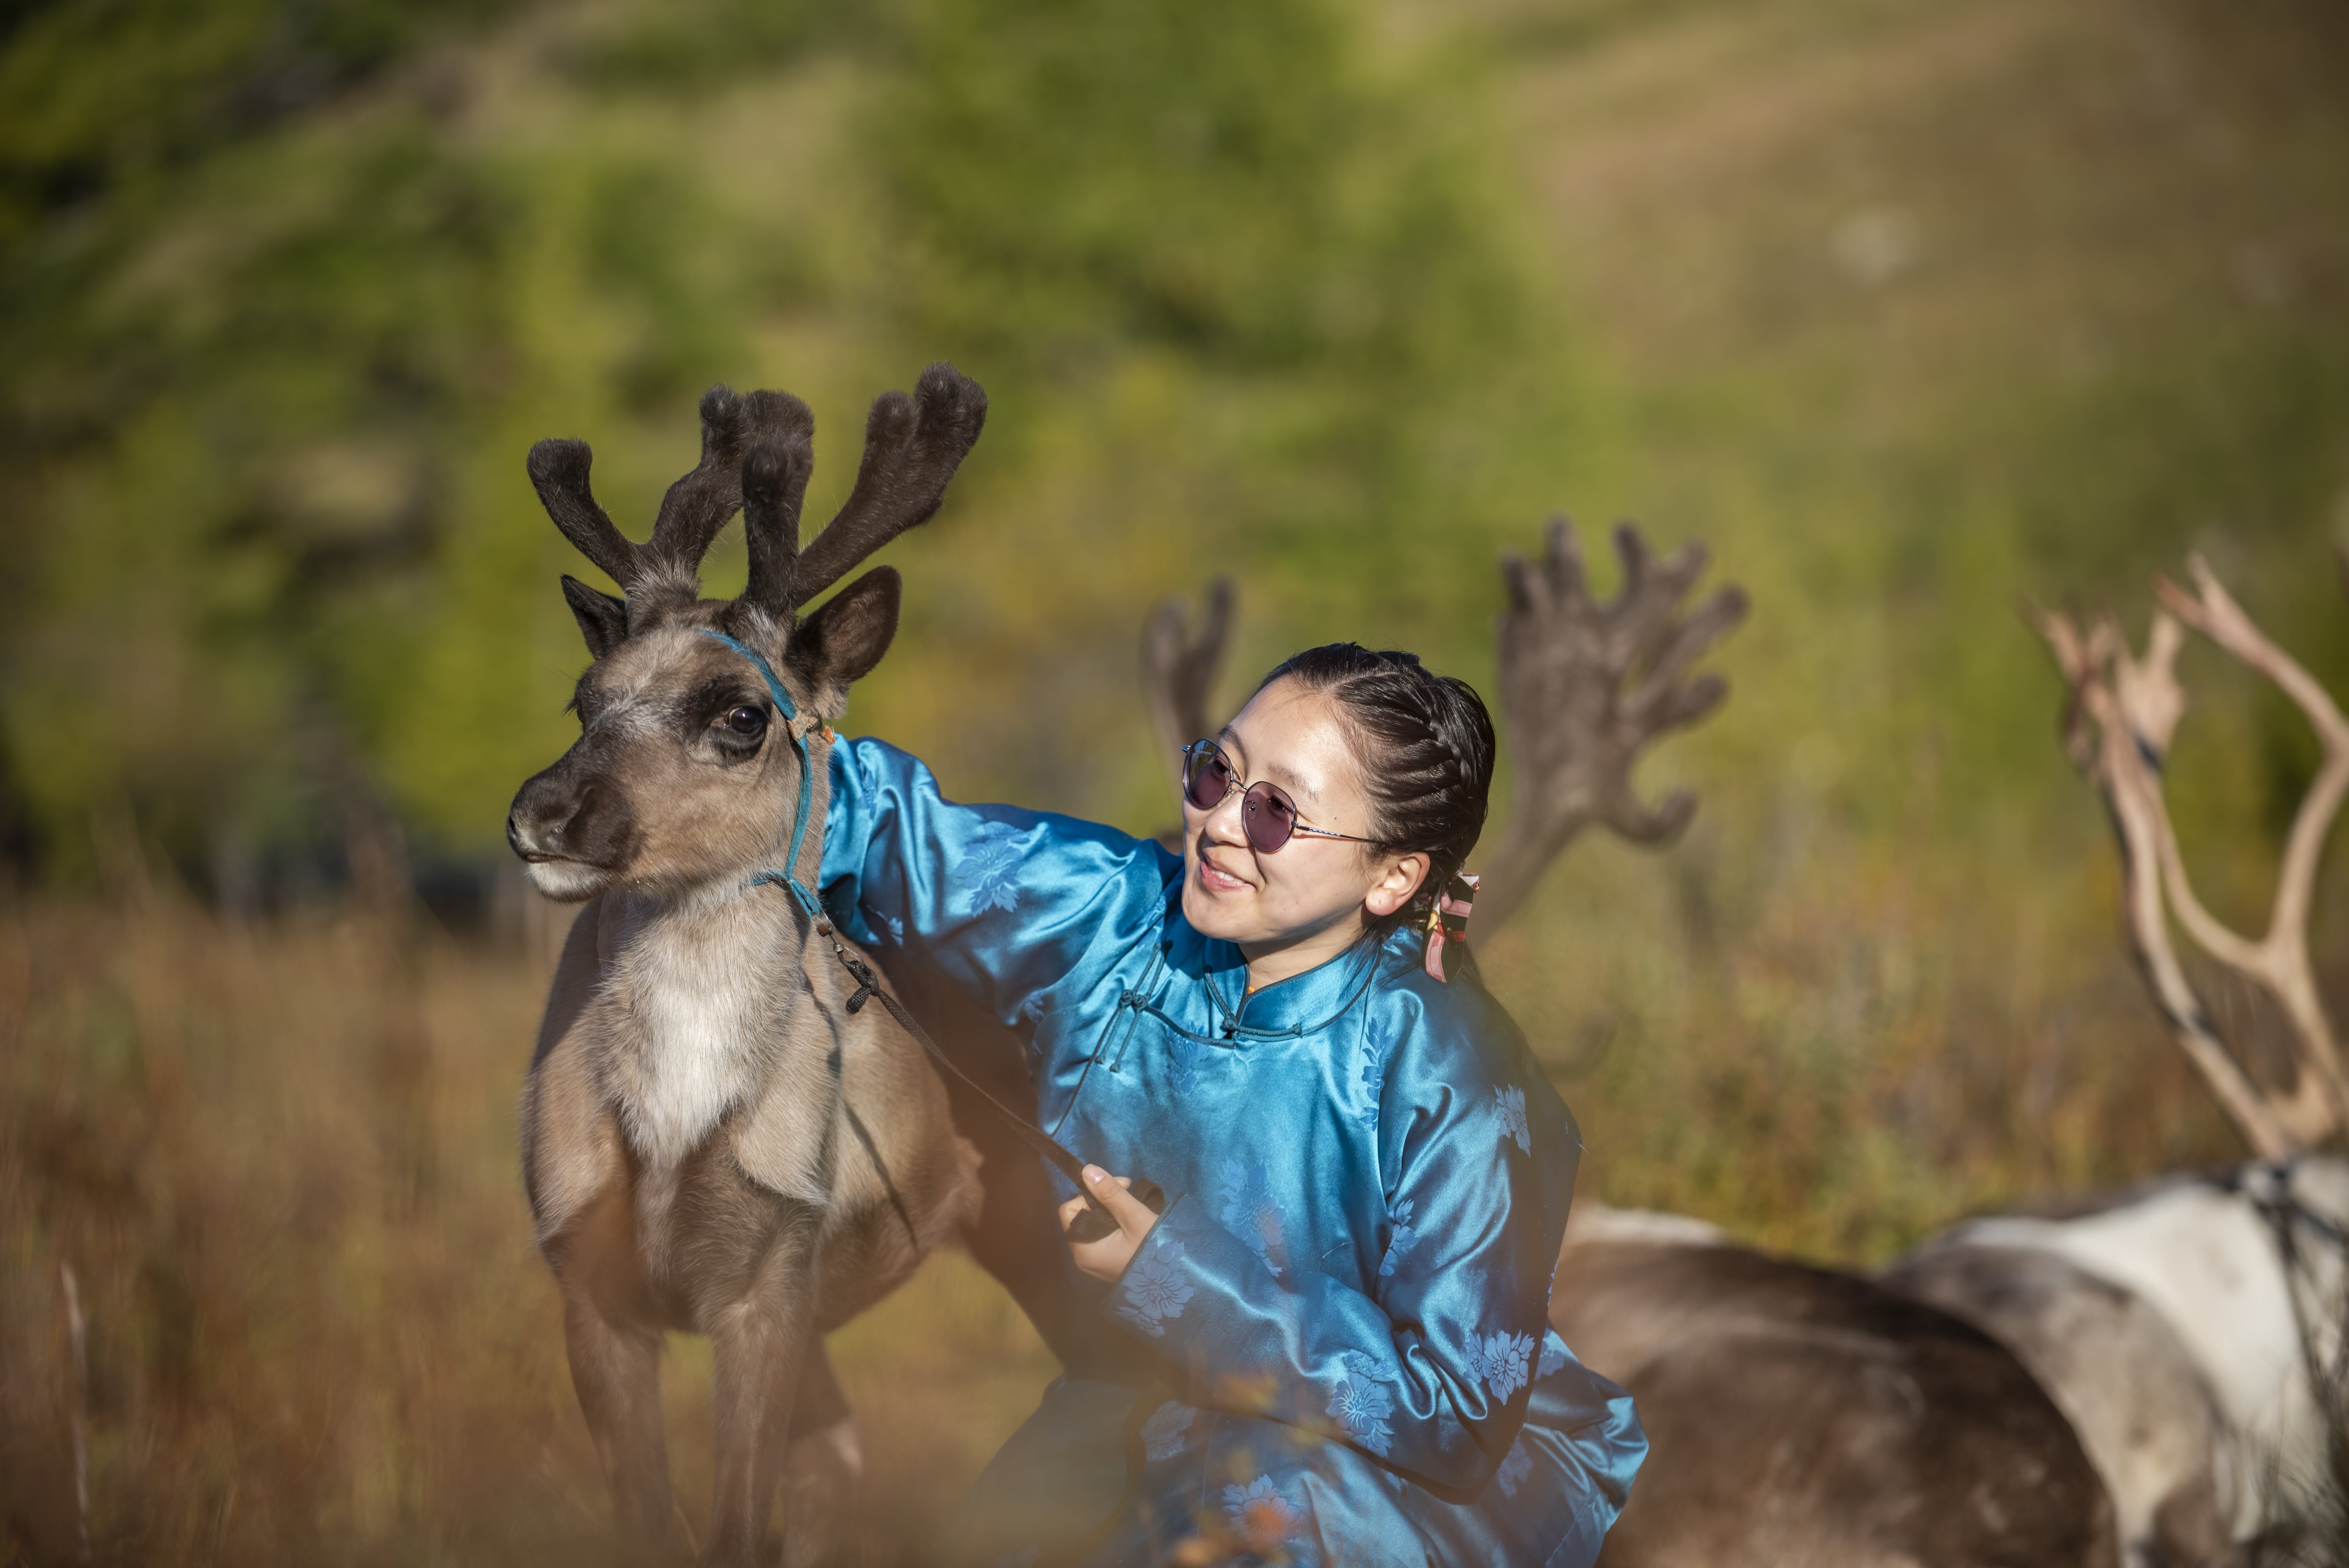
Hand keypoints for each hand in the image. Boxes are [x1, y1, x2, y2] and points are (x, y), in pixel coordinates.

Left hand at [1059, 1165, 1159, 1282]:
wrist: (1175, 1284)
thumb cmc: (1154, 1252)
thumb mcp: (1134, 1218)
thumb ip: (1111, 1193)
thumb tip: (1087, 1170)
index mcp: (1084, 1250)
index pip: (1069, 1210)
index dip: (1090, 1193)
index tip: (1118, 1186)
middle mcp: (1083, 1258)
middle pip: (1079, 1216)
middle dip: (1101, 1198)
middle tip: (1127, 1189)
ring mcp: (1094, 1263)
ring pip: (1091, 1224)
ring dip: (1108, 1209)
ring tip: (1131, 1203)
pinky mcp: (1106, 1263)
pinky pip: (1100, 1236)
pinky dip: (1112, 1223)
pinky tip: (1130, 1219)